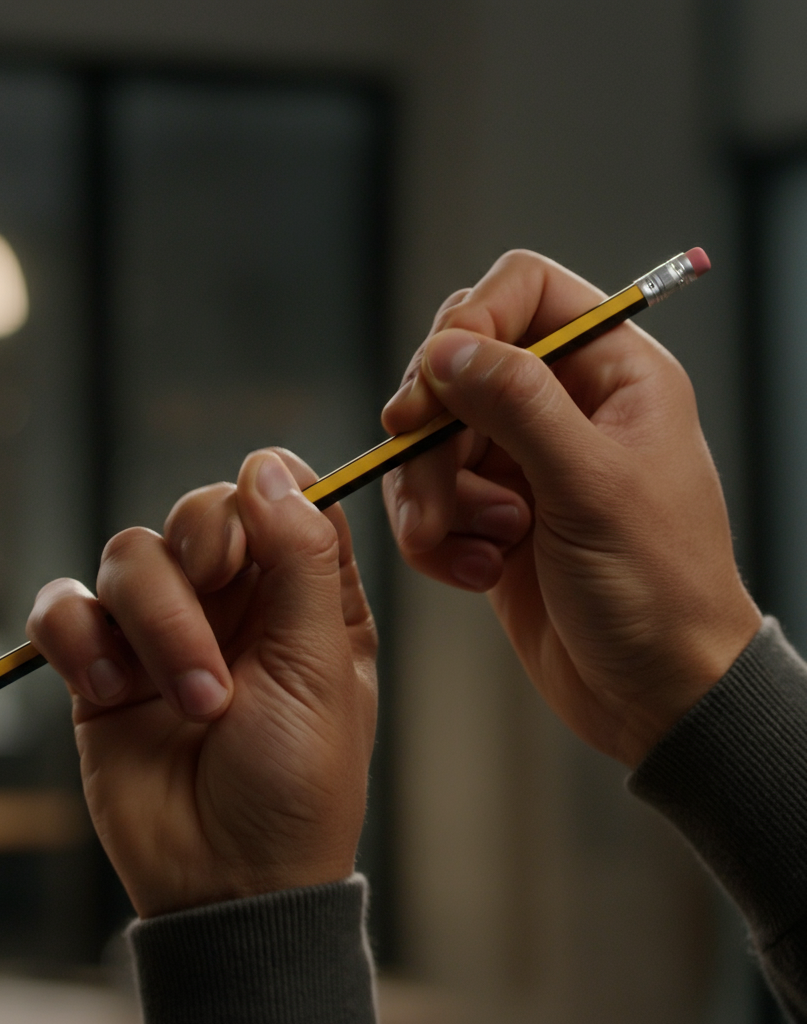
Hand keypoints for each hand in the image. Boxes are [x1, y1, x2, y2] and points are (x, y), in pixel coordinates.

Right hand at [27, 449, 377, 916]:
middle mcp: (231, 598)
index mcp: (300, 590)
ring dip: (156, 622)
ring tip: (194, 700)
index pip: (279, 491)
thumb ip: (303, 561)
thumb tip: (270, 467)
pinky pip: (61, 608)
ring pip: (128, 555)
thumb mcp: (323, 669)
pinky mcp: (99, 665)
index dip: (264, 493)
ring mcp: (161, 629)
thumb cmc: (298, 783)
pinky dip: (77, 637)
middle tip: (218, 596)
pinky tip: (106, 689)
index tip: (256, 533)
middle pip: (198, 510)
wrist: (228, 882)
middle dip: (203, 550)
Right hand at [382, 250, 760, 766]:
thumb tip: (444, 348)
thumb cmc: (655, 589)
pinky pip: (428, 497)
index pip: (523, 291)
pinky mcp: (490, 515)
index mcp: (612, 373)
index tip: (435, 380)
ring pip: (431, 438)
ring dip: (428, 495)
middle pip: (458, 367)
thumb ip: (517, 405)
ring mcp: (522, 462)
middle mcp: (562, 406)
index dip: (471, 320)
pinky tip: (475, 573)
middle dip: (432, 429)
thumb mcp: (591, 486)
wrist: (654, 694)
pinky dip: (434, 536)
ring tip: (466, 548)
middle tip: (426, 482)